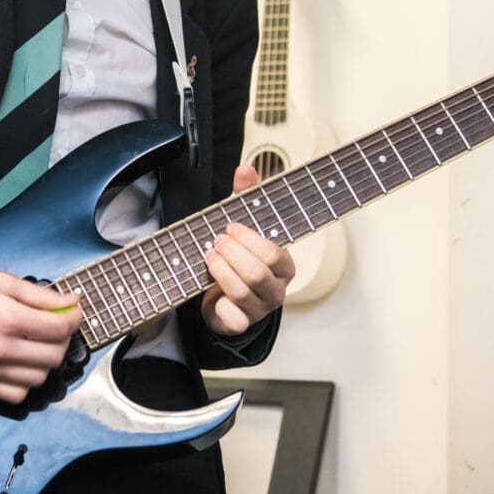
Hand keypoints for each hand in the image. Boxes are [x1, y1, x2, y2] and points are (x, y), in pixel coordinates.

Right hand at [0, 264, 82, 403]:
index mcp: (8, 318)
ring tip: (37, 343)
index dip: (74, 318)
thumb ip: (40, 295)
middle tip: (56, 325)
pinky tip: (20, 363)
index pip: (60, 328)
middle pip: (54, 356)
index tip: (73, 312)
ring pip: (39, 378)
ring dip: (45, 362)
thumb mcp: (0, 280)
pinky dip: (25, 382)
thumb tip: (70, 301)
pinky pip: (16, 394)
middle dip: (63, 339)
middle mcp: (1, 349)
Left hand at [201, 164, 294, 336]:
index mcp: (284, 266)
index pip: (275, 254)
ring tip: (209, 256)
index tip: (230, 227)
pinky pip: (234, 318)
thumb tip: (245, 169)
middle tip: (216, 241)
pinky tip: (212, 292)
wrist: (225, 296)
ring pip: (242, 292)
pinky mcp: (241, 324)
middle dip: (232, 254)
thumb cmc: (239, 257)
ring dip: (221, 271)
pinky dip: (220, 304)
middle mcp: (276, 290)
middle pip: (257, 273)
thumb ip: (246, 197)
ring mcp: (259, 309)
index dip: (250, 240)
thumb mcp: (243, 224)